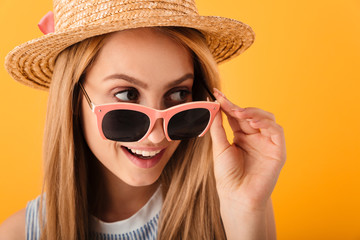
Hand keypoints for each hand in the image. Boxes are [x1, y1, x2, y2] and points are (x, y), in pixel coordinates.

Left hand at [210, 88, 285, 210]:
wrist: (236, 196)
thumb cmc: (227, 175)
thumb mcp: (219, 147)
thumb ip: (217, 127)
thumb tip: (213, 106)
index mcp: (241, 136)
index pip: (236, 115)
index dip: (228, 104)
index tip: (217, 93)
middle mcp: (255, 137)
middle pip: (250, 114)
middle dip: (239, 107)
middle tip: (226, 103)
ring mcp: (267, 143)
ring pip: (266, 119)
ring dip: (253, 113)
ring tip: (239, 113)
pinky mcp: (277, 151)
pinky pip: (276, 131)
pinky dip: (266, 124)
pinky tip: (253, 123)